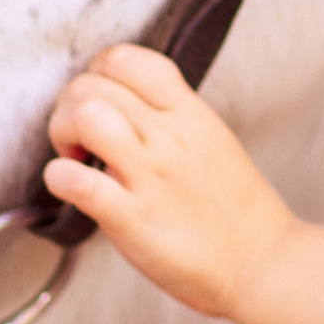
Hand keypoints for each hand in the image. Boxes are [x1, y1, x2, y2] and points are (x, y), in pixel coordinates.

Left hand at [42, 45, 295, 319]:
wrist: (264, 264)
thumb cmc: (237, 211)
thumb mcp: (213, 140)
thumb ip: (173, 117)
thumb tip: (128, 107)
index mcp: (189, 113)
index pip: (126, 58)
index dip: (96, 74)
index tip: (99, 103)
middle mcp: (169, 136)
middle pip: (92, 84)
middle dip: (69, 107)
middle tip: (78, 141)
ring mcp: (151, 176)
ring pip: (85, 116)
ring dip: (62, 133)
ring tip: (74, 158)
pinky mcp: (134, 219)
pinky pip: (79, 182)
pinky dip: (59, 179)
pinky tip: (69, 187)